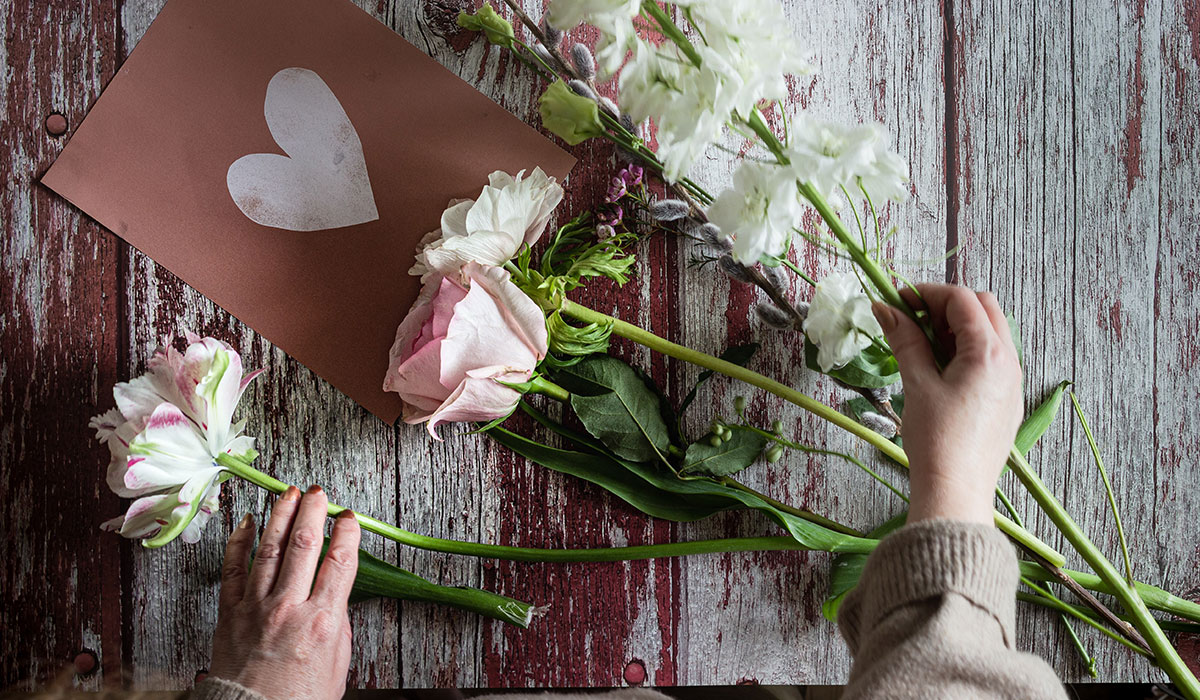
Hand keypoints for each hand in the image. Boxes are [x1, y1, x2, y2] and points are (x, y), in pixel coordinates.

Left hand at [207, 485, 360, 699]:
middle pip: (304, 545)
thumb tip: (334, 594)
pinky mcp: (230, 614)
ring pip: (269, 549)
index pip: (339, 562)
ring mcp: (256, 608)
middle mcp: (288, 608)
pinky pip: (233, 569)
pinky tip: (246, 523)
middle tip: (319, 493)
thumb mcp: (336, 664)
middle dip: (314, 511)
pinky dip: (239, 542)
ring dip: (280, 516)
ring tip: (288, 493)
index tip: (349, 518)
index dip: (347, 534)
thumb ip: (336, 623)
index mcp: (321, 622)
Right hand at [872, 285, 1022, 524]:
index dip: (927, 293)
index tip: (897, 300)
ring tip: (923, 345)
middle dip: (947, 305)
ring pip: (991, 333)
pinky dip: (968, 350)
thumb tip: (885, 309)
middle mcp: (1009, 362)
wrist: (956, 491)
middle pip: (984, 308)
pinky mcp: (1007, 400)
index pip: (962, 300)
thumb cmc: (936, 439)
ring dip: (958, 327)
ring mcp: (1012, 382)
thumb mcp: (916, 384)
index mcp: (989, 353)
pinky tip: (941, 370)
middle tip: (912, 319)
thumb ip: (905, 341)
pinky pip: (993, 359)